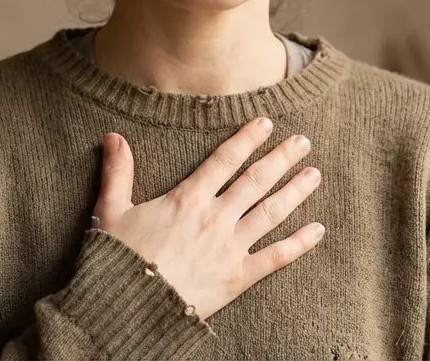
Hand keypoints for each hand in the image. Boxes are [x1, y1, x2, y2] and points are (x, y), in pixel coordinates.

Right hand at [93, 117, 323, 318]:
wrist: (127, 307)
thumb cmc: (117, 260)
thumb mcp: (111, 211)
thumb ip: (118, 173)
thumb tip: (113, 136)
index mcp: (187, 199)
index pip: (225, 160)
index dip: (247, 139)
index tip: (266, 123)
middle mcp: (215, 217)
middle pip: (256, 180)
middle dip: (281, 158)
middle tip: (303, 141)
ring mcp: (230, 247)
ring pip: (271, 212)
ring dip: (296, 191)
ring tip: (315, 174)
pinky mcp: (238, 277)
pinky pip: (276, 256)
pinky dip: (300, 243)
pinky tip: (318, 230)